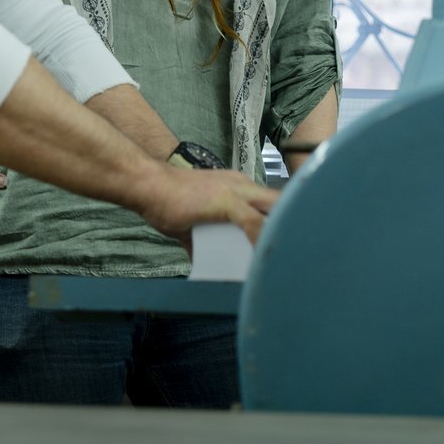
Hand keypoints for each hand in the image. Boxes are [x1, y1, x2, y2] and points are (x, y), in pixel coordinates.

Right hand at [137, 166, 277, 250]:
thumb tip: (202, 259)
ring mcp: (236, 192)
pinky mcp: (226, 202)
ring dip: (279, 232)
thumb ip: (200, 239)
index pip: (269, 202)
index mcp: (237, 187)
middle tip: (294, 249)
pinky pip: (252, 221)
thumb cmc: (165, 200)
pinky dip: (260, 237)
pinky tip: (263, 255)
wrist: (148, 185)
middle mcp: (242, 185)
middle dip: (290, 223)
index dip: (281, 220)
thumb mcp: (189, 222)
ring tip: (285, 256)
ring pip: (272, 210)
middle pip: (279, 202)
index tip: (286, 239)